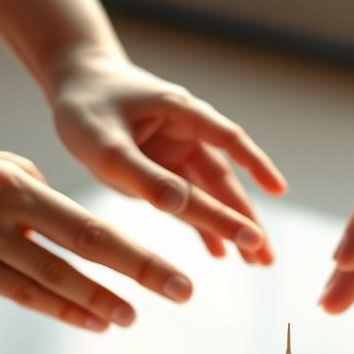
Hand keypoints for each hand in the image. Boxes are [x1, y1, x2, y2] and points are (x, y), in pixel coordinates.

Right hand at [0, 126, 195, 330]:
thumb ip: (36, 190)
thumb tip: (69, 224)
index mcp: (18, 185)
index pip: (89, 225)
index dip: (134, 251)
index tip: (173, 269)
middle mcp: (3, 215)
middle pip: (82, 250)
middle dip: (137, 273)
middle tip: (180, 291)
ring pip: (49, 281)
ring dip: (96, 303)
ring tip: (130, 318)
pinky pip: (15, 294)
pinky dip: (56, 310)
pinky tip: (90, 322)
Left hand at [51, 55, 285, 263]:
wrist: (76, 90)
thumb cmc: (87, 106)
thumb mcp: (105, 143)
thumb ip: (141, 174)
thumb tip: (179, 204)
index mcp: (179, 113)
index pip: (227, 138)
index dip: (254, 163)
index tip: (278, 190)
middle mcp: (187, 136)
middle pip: (225, 181)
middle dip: (246, 218)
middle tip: (266, 255)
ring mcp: (178, 158)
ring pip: (213, 197)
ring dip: (234, 228)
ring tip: (258, 263)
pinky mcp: (165, 177)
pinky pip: (192, 207)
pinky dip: (205, 229)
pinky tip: (222, 255)